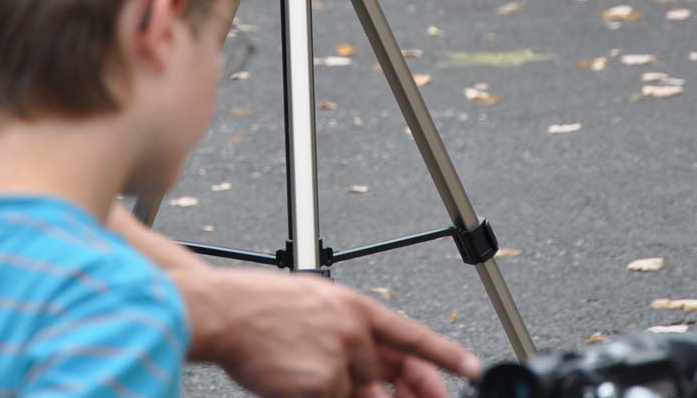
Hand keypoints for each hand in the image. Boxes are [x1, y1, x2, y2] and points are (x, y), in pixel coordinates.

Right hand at [174, 267, 481, 397]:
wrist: (224, 310)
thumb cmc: (260, 308)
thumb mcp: (316, 308)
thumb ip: (350, 337)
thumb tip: (375, 376)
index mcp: (355, 306)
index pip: (412, 335)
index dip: (446, 354)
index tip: (472, 368)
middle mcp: (354, 330)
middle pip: (391, 376)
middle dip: (404, 395)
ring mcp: (339, 357)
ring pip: (360, 396)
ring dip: (341, 394)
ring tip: (306, 372)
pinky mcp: (321, 383)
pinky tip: (292, 380)